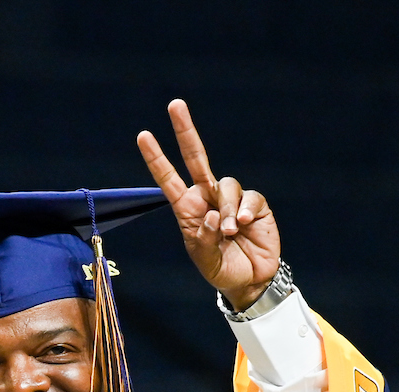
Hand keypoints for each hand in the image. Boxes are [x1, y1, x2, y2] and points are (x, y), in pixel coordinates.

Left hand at [137, 99, 280, 311]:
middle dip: (185, 131)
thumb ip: (205, 239)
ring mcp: (231, 199)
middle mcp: (207, 198)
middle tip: (174, 104)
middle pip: (196, 158)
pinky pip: (250, 197)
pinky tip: (244, 225)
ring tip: (230, 233)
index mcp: (188, 210)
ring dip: (227, 209)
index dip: (157, 158)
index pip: (169, 180)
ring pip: (227, 185)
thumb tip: (213, 215)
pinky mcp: (255, 204)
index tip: (143, 136)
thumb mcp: (205, 260)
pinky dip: (245, 210)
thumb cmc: (221, 270)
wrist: (250, 280)